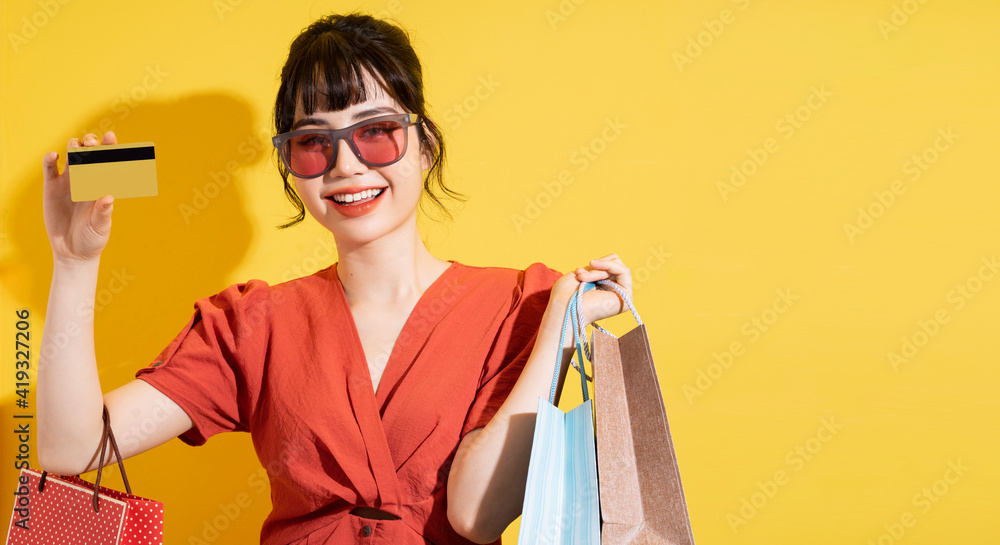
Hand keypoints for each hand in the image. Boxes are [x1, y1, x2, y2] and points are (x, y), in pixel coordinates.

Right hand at [43, 132, 116, 264]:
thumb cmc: (93, 238)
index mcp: (103, 185)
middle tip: (91, 143)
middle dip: (91, 144)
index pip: (109, 162)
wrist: (73, 251)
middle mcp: (87, 179)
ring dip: (73, 147)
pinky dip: (50, 159)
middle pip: (90, 154)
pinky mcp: (52, 187)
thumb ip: (103, 212)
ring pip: (71, 156)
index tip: (111, 136)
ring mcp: (69, 182)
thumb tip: (108, 198)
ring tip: (75, 148)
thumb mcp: (100, 226)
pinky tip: (54, 156)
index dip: (110, 148)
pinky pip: (50, 168)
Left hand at [552, 254, 632, 324]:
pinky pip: (624, 271)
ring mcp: (622, 296)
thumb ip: (600, 266)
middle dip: (598, 266)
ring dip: (598, 270)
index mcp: (605, 287)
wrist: (563, 308)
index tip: (579, 271)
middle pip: (616, 263)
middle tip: (581, 276)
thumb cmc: (567, 293)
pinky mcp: (626, 298)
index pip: (611, 264)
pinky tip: (593, 273)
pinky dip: (608, 266)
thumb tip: (612, 260)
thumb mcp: (583, 272)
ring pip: (618, 267)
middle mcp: (615, 292)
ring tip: (583, 278)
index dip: (597, 263)